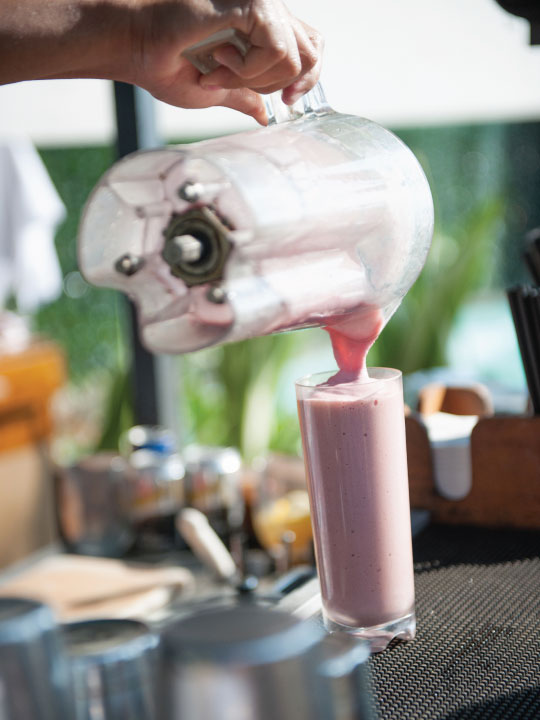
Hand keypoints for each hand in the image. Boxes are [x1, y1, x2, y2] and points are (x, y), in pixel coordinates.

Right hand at [126, 0, 322, 123]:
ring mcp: (262, 3)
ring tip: (218, 72)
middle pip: (313, 54)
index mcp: (261, 27)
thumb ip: (244, 96)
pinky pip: (278, 51)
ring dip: (256, 80)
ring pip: (296, 59)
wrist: (136, 44)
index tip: (289, 101)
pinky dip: (248, 71)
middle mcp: (266, 11)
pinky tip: (218, 60)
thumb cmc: (164, 63)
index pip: (311, 48)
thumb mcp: (214, 90)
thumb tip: (265, 115)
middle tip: (241, 88)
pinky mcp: (254, 3)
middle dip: (279, 85)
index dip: (308, 78)